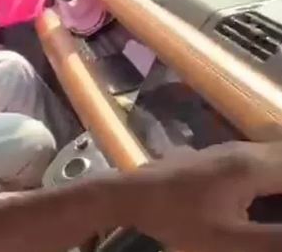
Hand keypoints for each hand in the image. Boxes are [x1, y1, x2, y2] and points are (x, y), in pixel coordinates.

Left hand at [127, 142, 281, 251]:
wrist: (127, 196)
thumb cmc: (176, 219)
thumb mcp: (230, 241)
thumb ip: (275, 239)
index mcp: (254, 166)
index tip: (281, 222)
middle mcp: (245, 151)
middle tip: (274, 223)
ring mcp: (229, 152)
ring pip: (275, 160)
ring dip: (279, 185)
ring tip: (269, 217)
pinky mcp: (216, 160)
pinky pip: (260, 166)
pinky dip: (271, 182)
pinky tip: (263, 207)